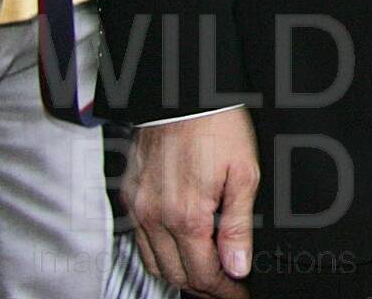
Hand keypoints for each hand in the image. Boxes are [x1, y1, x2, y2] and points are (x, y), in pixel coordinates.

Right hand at [125, 108, 259, 298]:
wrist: (183, 93)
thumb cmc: (217, 126)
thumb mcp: (243, 174)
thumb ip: (237, 225)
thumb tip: (238, 265)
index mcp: (186, 215)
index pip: (202, 273)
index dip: (224, 290)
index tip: (238, 292)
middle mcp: (155, 217)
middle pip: (176, 274)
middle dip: (203, 288)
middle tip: (225, 288)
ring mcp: (137, 207)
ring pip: (153, 262)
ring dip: (179, 274)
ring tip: (205, 274)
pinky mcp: (128, 195)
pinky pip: (139, 240)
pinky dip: (158, 253)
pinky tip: (177, 249)